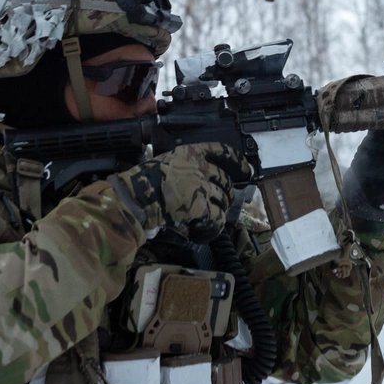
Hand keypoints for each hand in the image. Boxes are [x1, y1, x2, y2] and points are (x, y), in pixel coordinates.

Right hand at [109, 143, 252, 241]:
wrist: (135, 197)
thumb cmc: (143, 181)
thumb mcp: (165, 162)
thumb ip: (186, 167)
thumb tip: (203, 181)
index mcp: (191, 152)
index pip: (222, 151)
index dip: (238, 161)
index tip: (247, 171)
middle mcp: (201, 167)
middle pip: (226, 181)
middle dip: (224, 195)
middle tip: (215, 205)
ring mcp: (202, 187)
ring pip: (223, 202)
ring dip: (217, 212)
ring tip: (204, 220)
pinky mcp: (201, 207)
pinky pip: (217, 220)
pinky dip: (211, 229)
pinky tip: (201, 233)